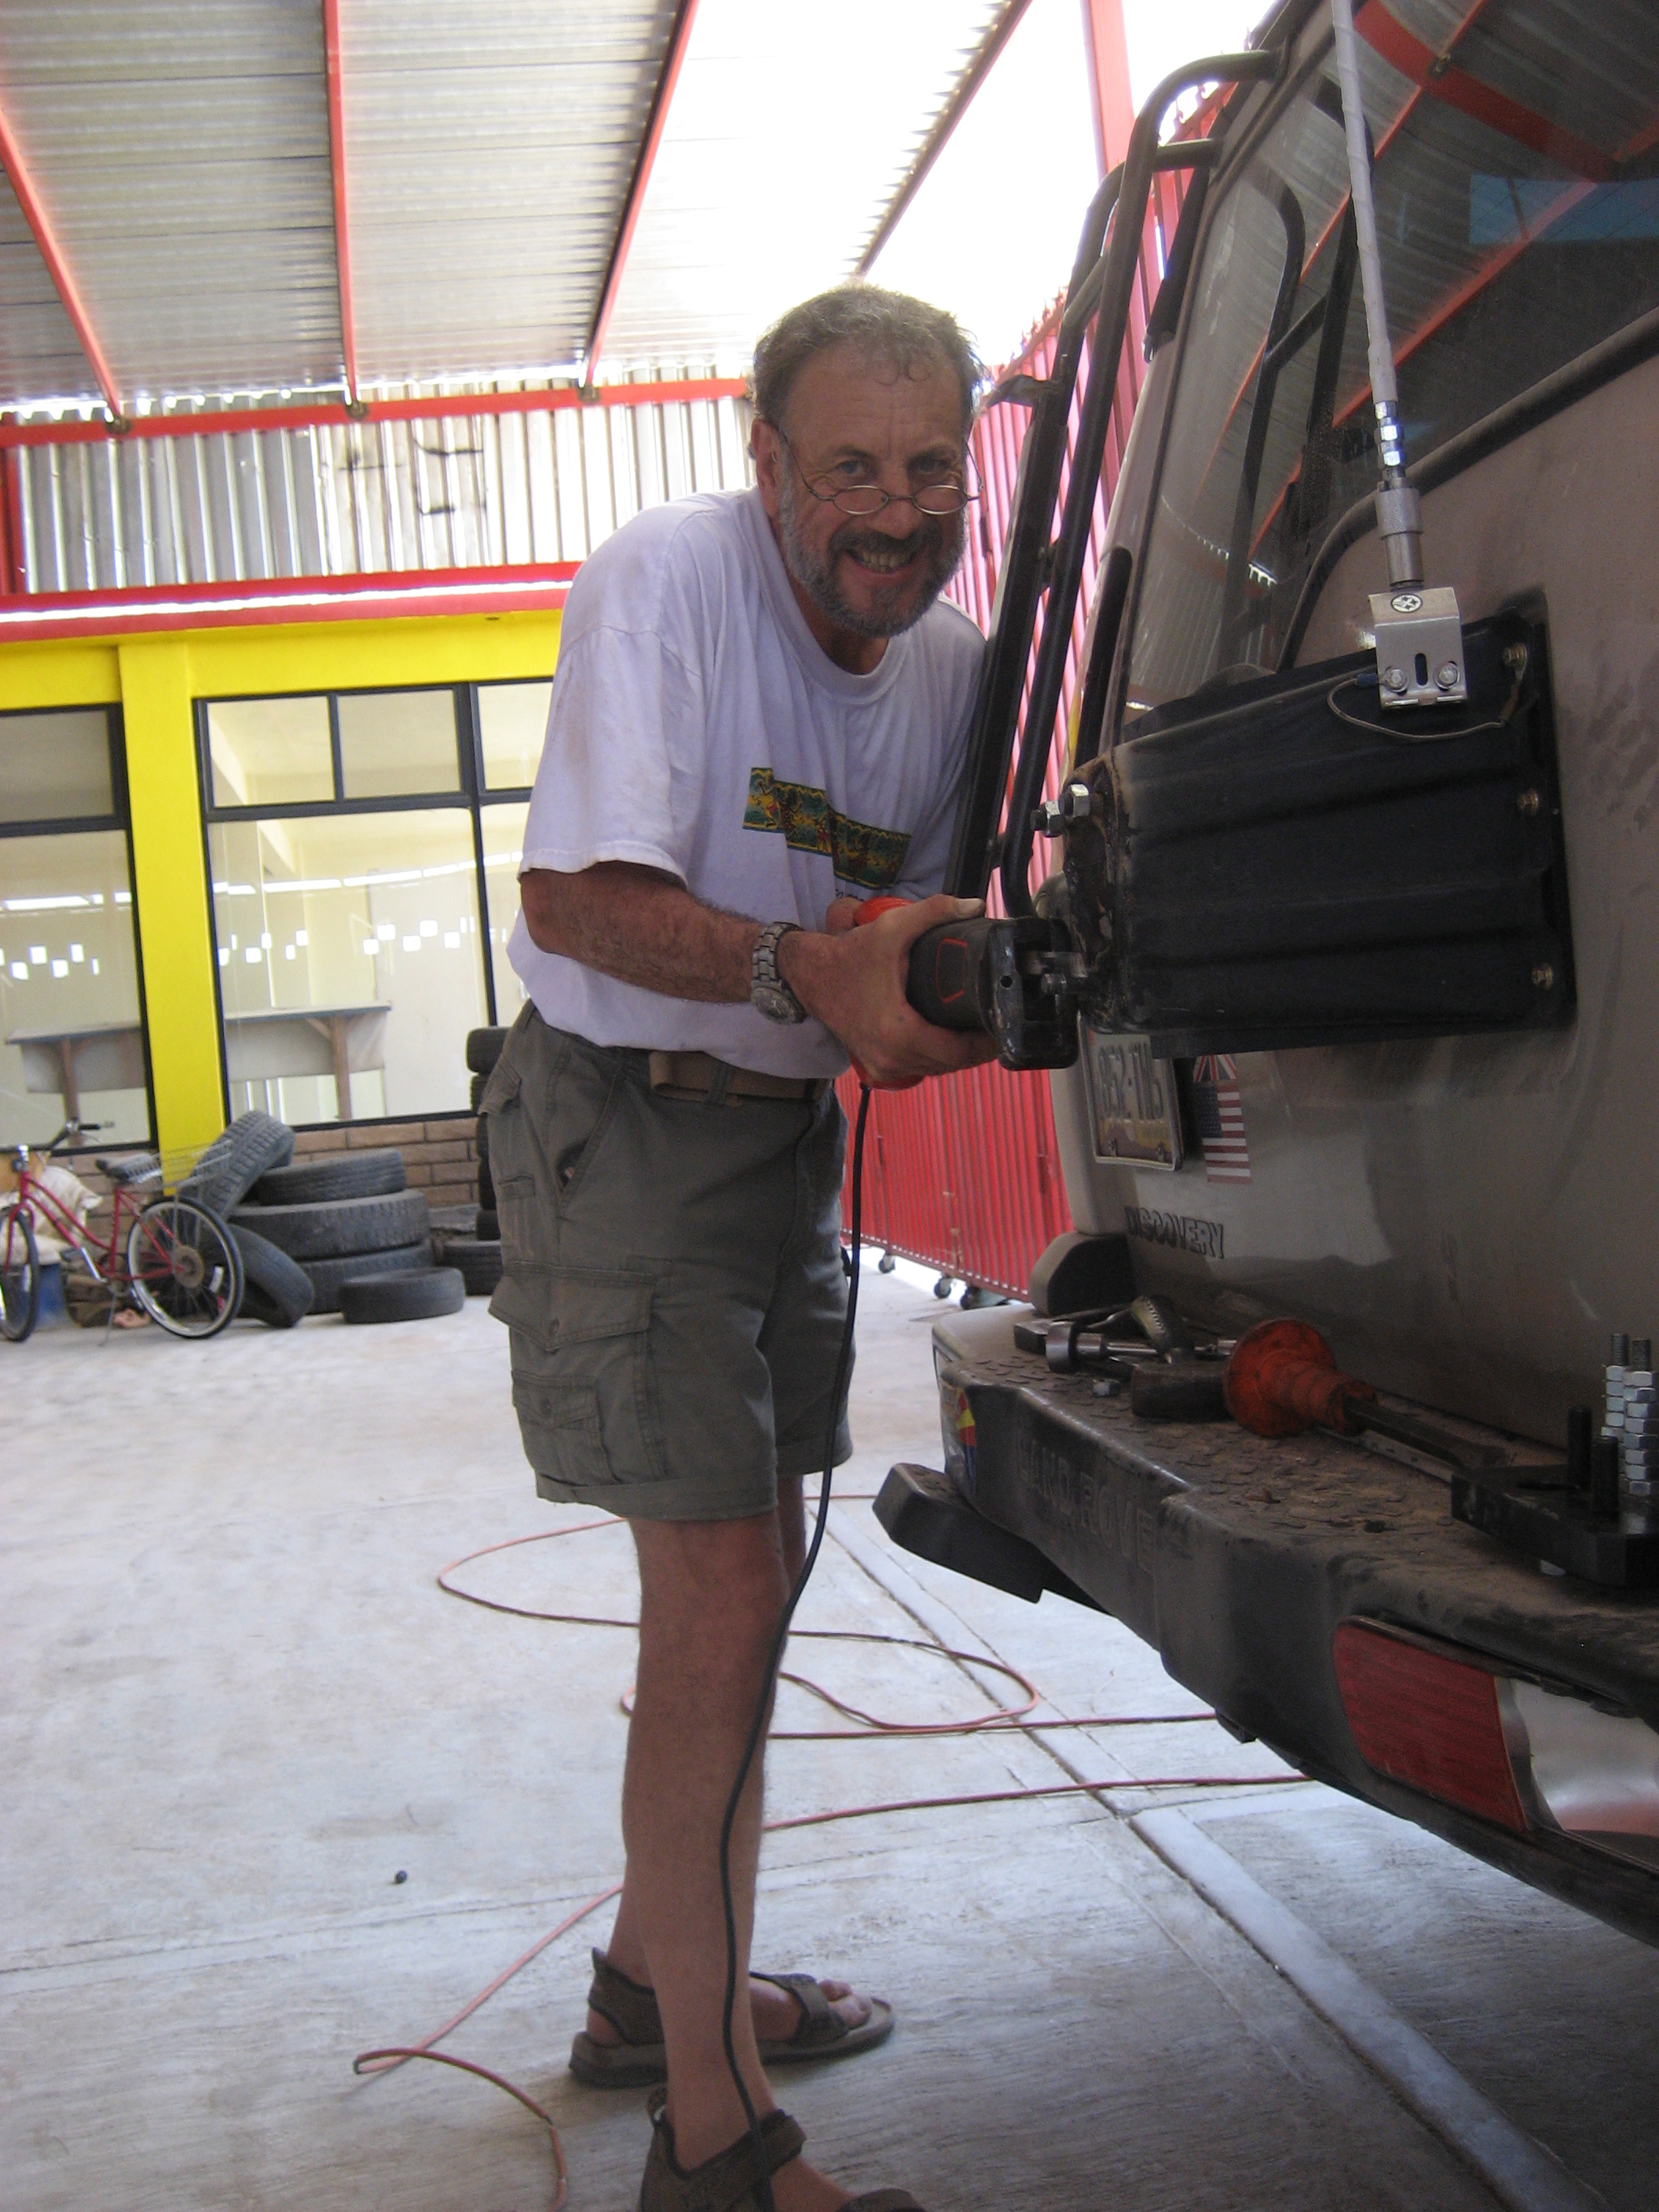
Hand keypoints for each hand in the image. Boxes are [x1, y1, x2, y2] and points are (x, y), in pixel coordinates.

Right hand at [781, 894, 999, 1087]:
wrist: (810, 976)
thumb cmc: (849, 956)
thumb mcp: (892, 928)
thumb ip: (935, 912)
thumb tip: (974, 906)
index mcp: (897, 1031)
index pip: (956, 1052)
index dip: (984, 1044)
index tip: (1001, 1027)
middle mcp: (889, 1058)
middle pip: (949, 1065)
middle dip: (975, 1049)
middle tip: (994, 1026)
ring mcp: (881, 1068)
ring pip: (933, 1070)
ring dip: (955, 1056)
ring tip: (976, 1032)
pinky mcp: (876, 1068)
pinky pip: (916, 1069)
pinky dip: (934, 1058)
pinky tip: (947, 1040)